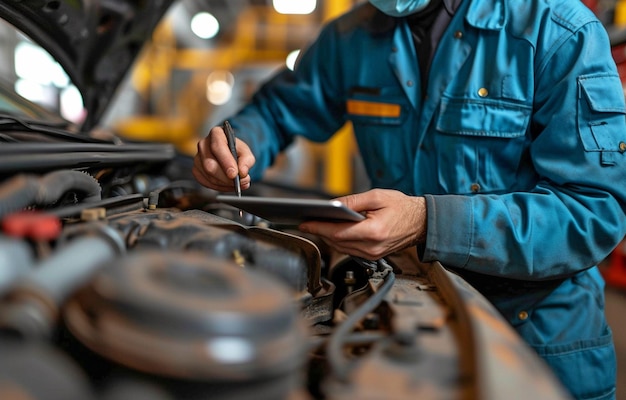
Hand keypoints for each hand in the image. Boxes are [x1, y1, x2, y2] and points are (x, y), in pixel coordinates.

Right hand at [192, 125, 254, 191]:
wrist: (228, 153)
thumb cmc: (236, 150)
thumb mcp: (246, 152)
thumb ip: (247, 160)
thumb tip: (242, 172)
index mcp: (216, 134)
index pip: (218, 147)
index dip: (226, 162)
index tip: (234, 174)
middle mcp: (203, 144)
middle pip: (210, 164)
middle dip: (225, 178)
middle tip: (238, 183)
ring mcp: (197, 157)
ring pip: (208, 175)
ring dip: (224, 184)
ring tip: (236, 184)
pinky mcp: (196, 169)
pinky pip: (205, 182)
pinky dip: (218, 187)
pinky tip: (227, 185)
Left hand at [299, 189, 426, 259]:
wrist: (422, 223)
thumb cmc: (403, 208)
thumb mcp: (377, 197)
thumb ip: (353, 201)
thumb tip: (332, 205)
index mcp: (374, 232)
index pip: (338, 233)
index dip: (318, 228)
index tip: (305, 223)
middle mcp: (372, 247)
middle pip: (337, 242)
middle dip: (320, 232)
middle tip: (308, 221)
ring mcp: (372, 255)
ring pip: (341, 248)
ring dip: (328, 237)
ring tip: (317, 225)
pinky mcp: (372, 256)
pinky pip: (349, 250)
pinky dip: (339, 241)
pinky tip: (334, 232)